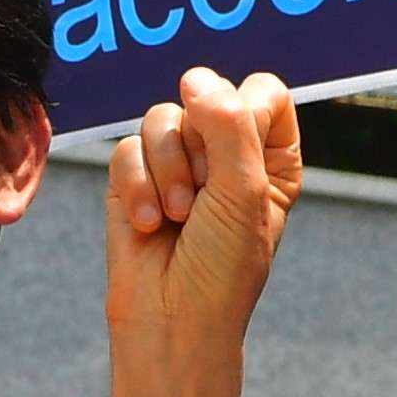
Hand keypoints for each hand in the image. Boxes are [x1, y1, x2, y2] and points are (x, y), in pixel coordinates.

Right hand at [107, 70, 300, 378]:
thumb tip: (194, 78)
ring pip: (162, 118)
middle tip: (205, 203)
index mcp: (270, 154)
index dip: (245, 114)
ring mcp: (177, 162)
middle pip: (205, 99)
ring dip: (168, 172)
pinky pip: (127, 148)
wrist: (171, 319)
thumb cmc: (223, 266)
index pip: (264, 91)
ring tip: (177, 217)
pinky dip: (138, 187)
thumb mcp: (244, 190)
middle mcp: (225, 151)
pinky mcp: (133, 178)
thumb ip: (228, 124)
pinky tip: (149, 225)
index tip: (240, 161)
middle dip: (200, 154)